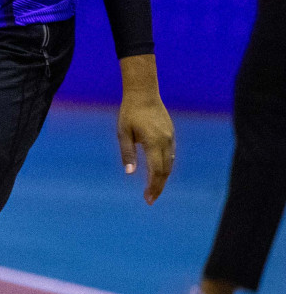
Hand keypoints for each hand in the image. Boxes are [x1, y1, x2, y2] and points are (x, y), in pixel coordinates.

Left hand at [118, 55, 174, 204]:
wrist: (143, 94)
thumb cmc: (129, 112)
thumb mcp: (123, 132)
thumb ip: (128, 153)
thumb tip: (130, 173)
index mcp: (153, 143)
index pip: (156, 171)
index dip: (153, 187)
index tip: (148, 199)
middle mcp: (165, 142)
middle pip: (165, 171)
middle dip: (158, 187)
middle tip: (150, 199)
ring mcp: (170, 138)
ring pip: (170, 164)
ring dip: (163, 177)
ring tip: (153, 189)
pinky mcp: (171, 135)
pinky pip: (171, 155)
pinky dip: (166, 166)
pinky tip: (159, 172)